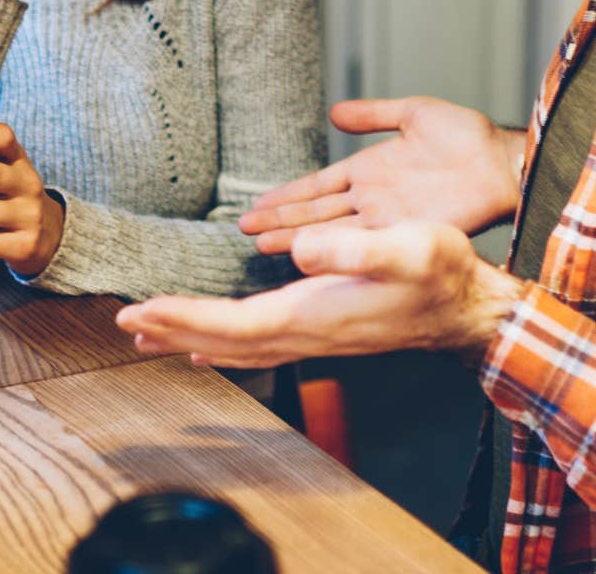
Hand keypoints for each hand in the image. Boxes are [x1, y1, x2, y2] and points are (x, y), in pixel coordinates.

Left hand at [115, 221, 525, 368]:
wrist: (471, 309)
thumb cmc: (443, 273)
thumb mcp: (406, 247)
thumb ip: (353, 248)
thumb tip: (301, 250)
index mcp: (314, 314)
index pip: (233, 324)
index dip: (183, 318)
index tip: (140, 311)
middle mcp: (308, 334)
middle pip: (225, 342)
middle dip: (173, 330)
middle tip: (124, 322)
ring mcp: (316, 339)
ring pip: (240, 348)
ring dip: (192, 339)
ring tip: (151, 334)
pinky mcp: (325, 333)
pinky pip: (260, 346)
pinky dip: (226, 344)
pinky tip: (212, 343)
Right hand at [238, 97, 523, 253]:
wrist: (501, 163)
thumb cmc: (466, 137)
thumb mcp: (413, 114)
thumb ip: (374, 114)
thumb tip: (335, 112)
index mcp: (369, 170)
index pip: (318, 186)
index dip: (287, 195)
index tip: (257, 204)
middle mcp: (371, 198)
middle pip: (315, 212)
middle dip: (279, 220)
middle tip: (244, 229)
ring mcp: (385, 218)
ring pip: (330, 230)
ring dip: (296, 236)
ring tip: (261, 243)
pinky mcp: (403, 231)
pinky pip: (360, 241)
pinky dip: (332, 248)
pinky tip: (307, 254)